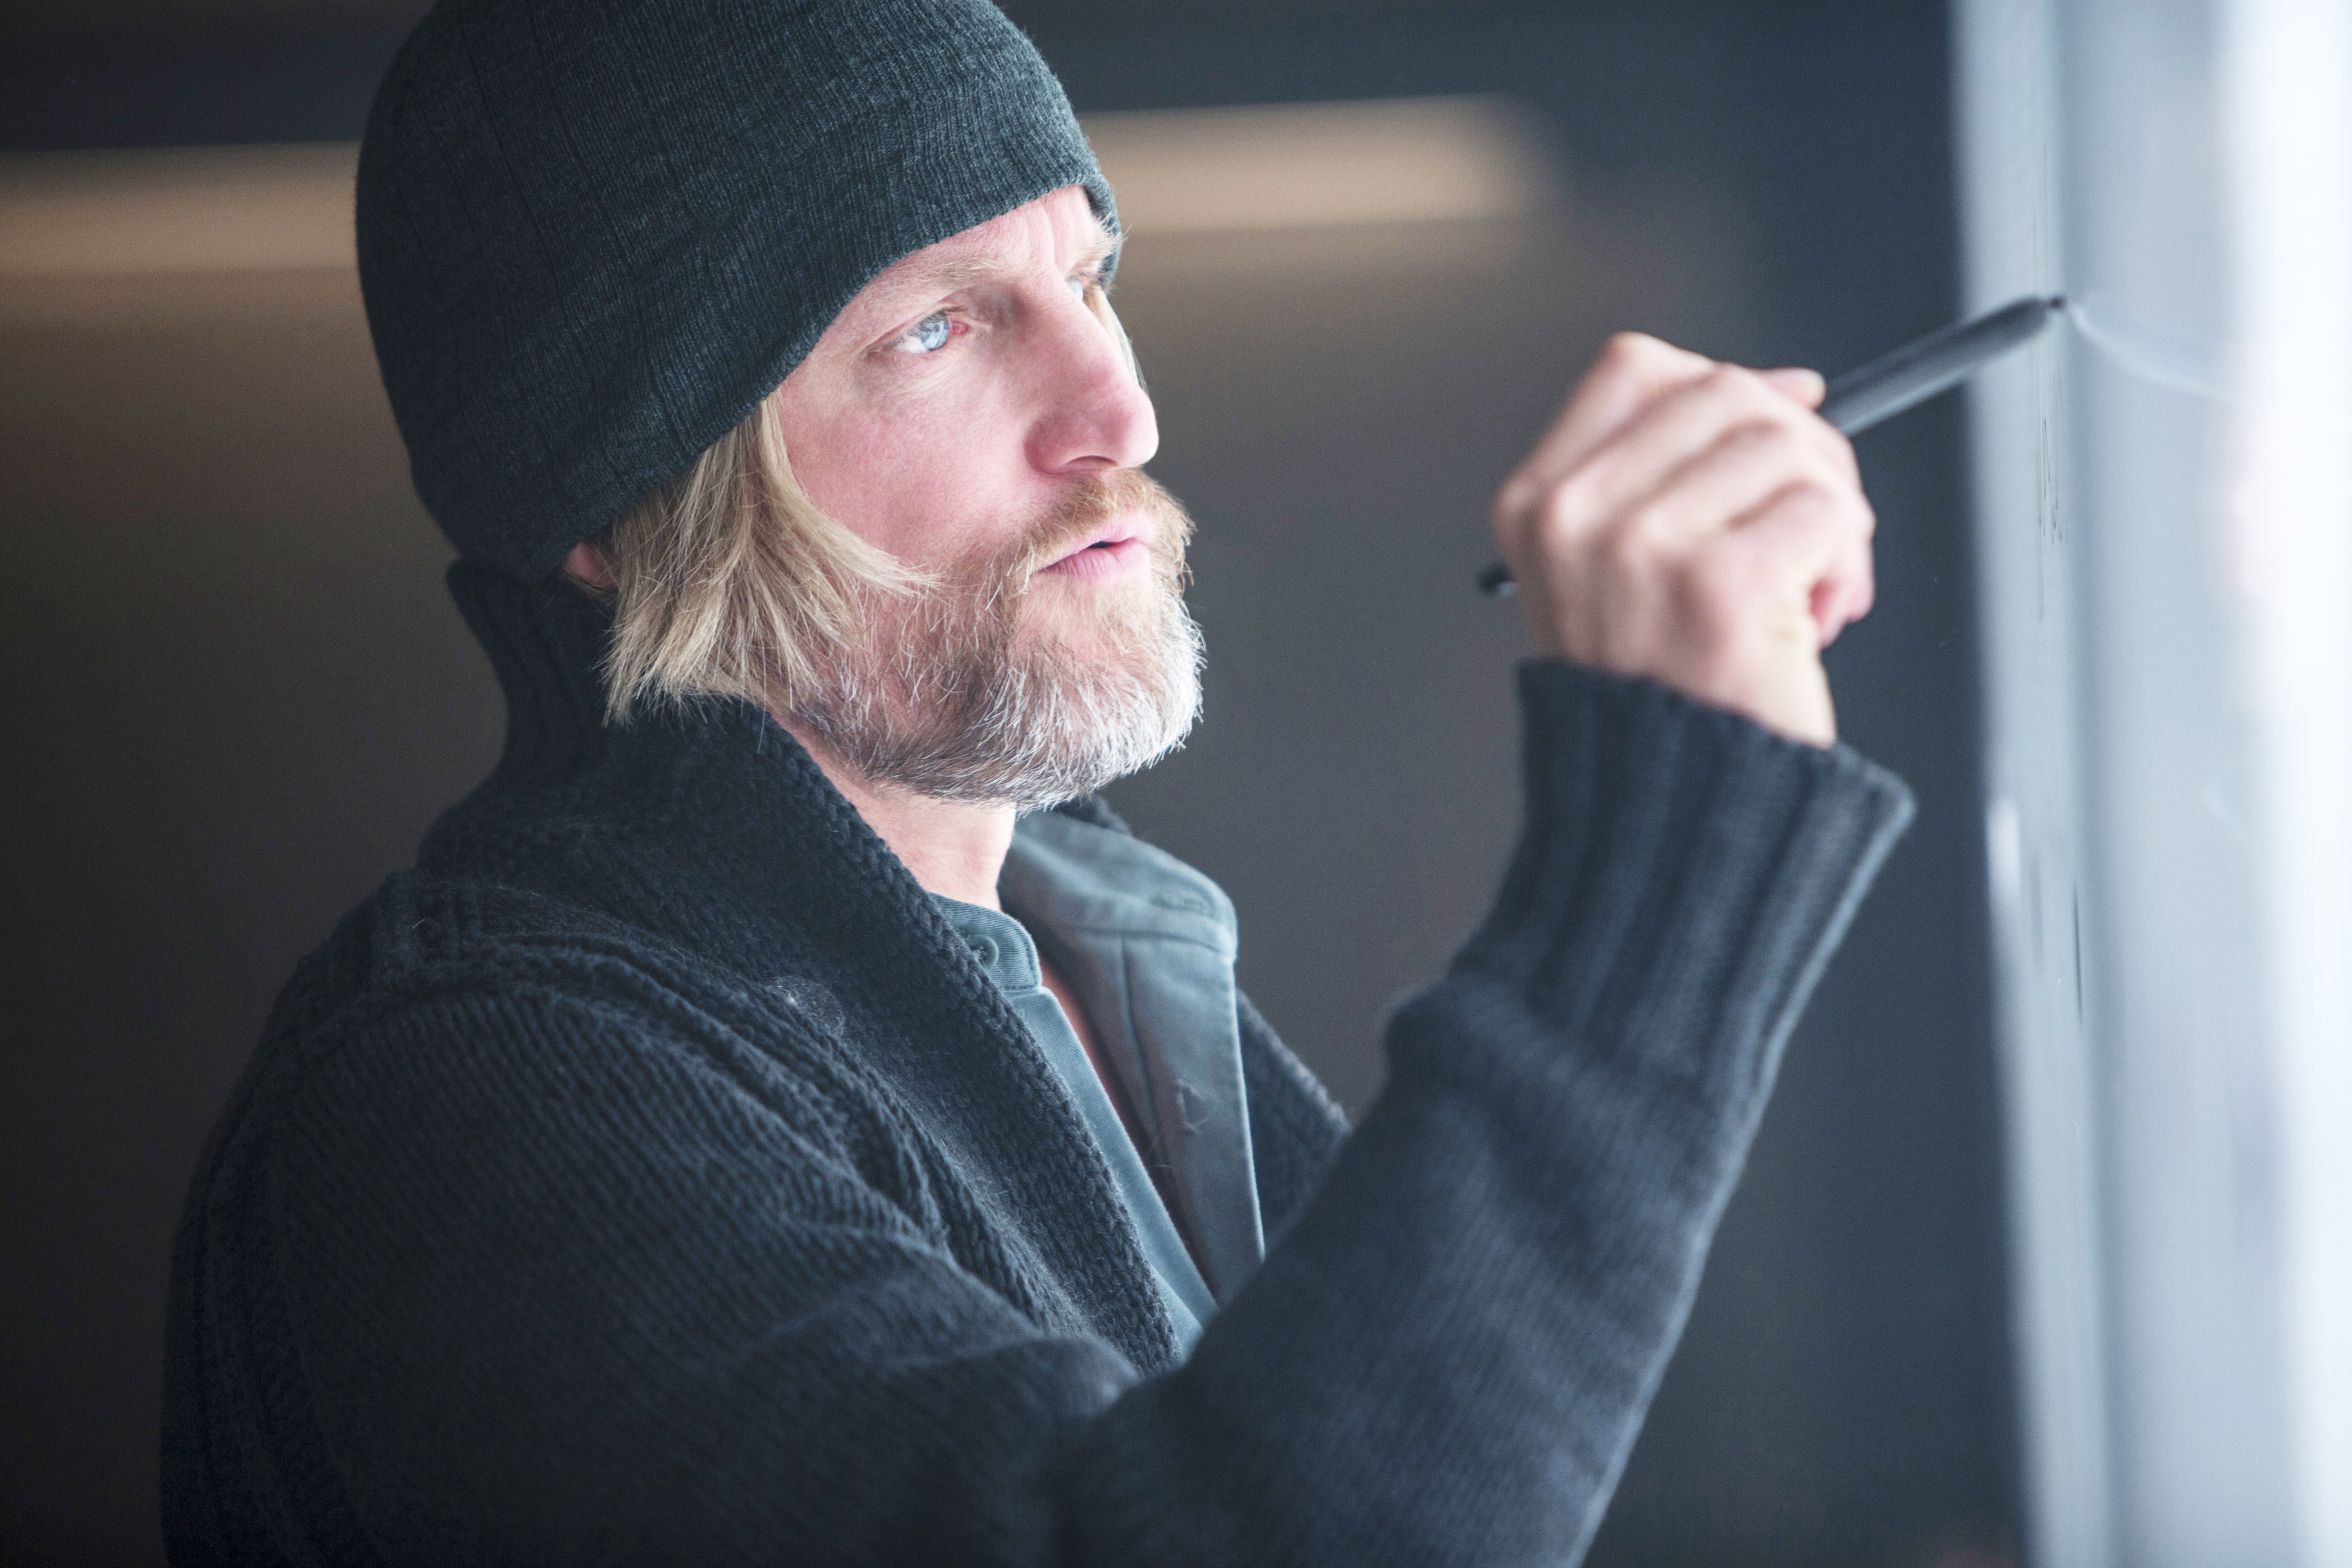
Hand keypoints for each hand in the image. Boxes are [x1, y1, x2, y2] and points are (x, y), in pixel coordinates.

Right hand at [1490, 333, 1875, 746]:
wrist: (1664, 816)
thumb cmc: (1658, 700)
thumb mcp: (1616, 571)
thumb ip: (1676, 472)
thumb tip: (1791, 388)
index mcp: (1538, 505)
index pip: (1634, 368)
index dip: (1721, 377)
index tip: (1774, 416)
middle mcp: (1575, 518)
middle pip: (1726, 392)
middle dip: (1798, 450)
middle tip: (1810, 525)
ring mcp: (1641, 547)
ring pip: (1789, 447)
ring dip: (1833, 516)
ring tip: (1810, 589)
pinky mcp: (1719, 584)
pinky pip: (1826, 512)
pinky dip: (1848, 564)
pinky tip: (1818, 616)